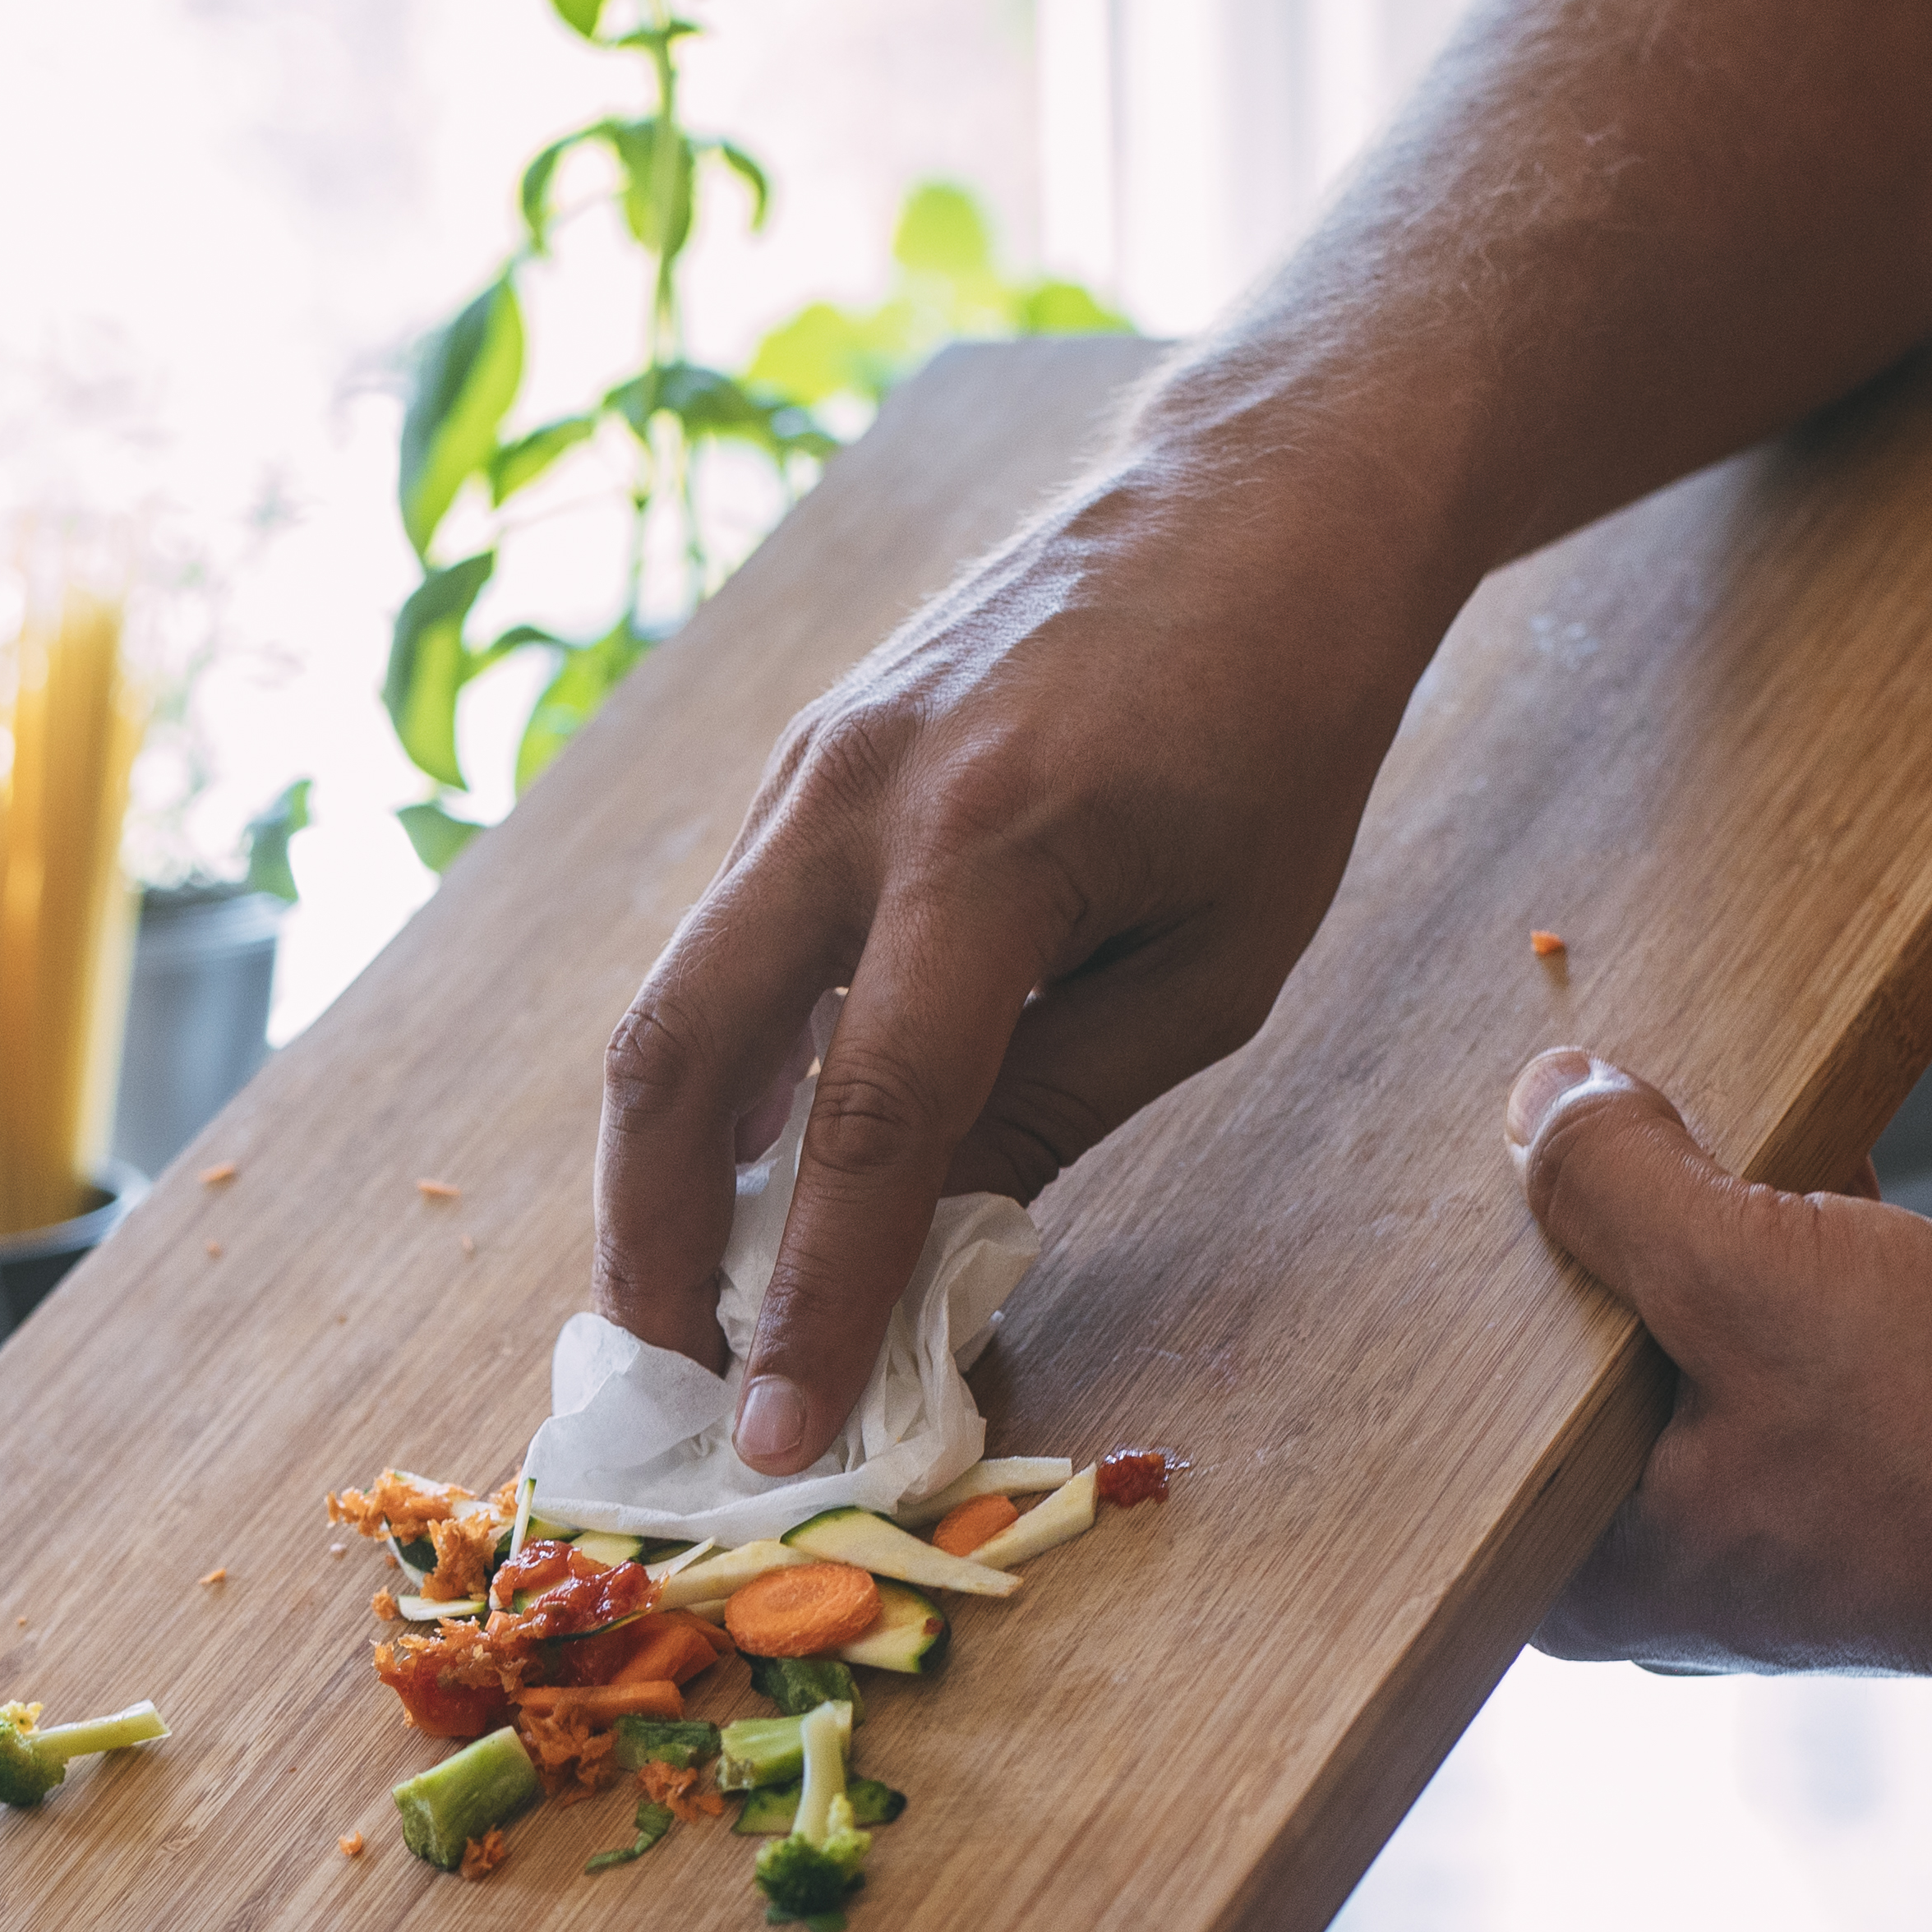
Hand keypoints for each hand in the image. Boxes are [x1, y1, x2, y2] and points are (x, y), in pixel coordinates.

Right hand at [592, 468, 1445, 1471]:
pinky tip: (750, 1163)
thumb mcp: (1222, 957)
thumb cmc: (1280, 729)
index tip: (773, 1437)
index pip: (864, 1120)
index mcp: (990, 848)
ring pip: (675, 999)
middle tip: (671, 1383)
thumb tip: (922, 1242)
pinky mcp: (797, 761)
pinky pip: (728, 940)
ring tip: (689, 1302)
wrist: (1255, 494)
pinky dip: (723, 1071)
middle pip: (678, 1053)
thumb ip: (1058, 1099)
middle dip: (651, 1244)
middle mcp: (855, 796)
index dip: (808, 1297)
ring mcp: (806, 765)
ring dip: (661, 1167)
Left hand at [1509, 1049, 1931, 1680]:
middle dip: (1600, 1245)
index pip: (1478, 1421)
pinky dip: (1805, 1264)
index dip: (1485, 1282)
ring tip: (1702, 1118)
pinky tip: (1821, 1161)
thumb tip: (1537, 1092)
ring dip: (1714, 1239)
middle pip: (1586, 1376)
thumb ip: (1615, 1188)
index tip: (1480, 1162)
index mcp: (1597, 1581)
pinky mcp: (1887, 1482)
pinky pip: (1803, 1354)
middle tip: (1589, 1110)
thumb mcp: (1748, 1274)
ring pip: (1701, 1353)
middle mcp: (1677, 1577)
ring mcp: (1789, 1536)